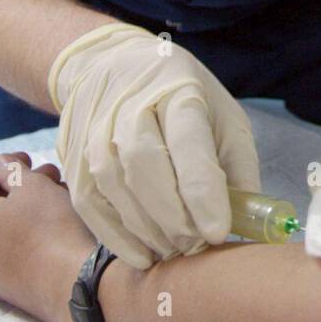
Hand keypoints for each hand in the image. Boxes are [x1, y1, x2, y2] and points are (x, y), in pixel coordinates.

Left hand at [0, 151, 94, 321]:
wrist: (72, 285)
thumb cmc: (49, 227)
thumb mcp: (32, 186)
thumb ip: (11, 169)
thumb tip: (1, 166)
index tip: (24, 160)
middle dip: (16, 186)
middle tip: (47, 176)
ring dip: (22, 208)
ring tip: (56, 198)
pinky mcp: (2, 288)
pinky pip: (6, 252)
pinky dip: (22, 235)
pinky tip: (50, 228)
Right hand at [48, 22, 260, 268]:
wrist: (107, 66)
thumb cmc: (180, 97)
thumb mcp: (222, 116)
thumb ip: (238, 166)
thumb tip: (248, 220)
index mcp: (178, 90)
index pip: (187, 141)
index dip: (202, 190)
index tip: (217, 232)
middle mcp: (130, 104)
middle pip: (144, 164)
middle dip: (173, 216)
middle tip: (195, 246)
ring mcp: (94, 128)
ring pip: (113, 185)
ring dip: (146, 230)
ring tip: (174, 251)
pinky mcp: (71, 153)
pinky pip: (89, 202)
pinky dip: (115, 236)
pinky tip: (142, 255)